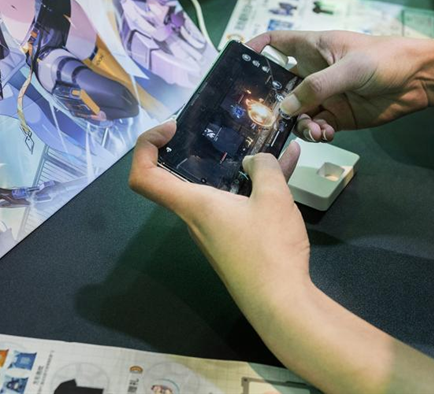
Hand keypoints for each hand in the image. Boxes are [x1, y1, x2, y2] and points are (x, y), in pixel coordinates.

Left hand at [129, 121, 308, 308]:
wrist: (282, 304)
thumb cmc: (269, 249)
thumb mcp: (273, 198)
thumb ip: (264, 168)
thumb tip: (256, 161)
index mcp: (194, 204)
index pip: (144, 176)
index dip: (146, 146)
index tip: (172, 128)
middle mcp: (196, 218)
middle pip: (182, 178)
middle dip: (200, 149)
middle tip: (221, 128)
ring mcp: (215, 232)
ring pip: (218, 189)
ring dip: (239, 166)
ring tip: (267, 142)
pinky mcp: (235, 242)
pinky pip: (239, 203)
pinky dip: (257, 186)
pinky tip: (289, 167)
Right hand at [246, 31, 433, 141]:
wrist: (420, 79)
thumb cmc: (385, 59)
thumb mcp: (349, 68)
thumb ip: (316, 87)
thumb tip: (286, 107)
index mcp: (312, 48)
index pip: (275, 42)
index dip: (255, 49)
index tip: (237, 63)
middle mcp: (313, 71)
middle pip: (280, 86)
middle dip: (273, 102)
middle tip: (269, 118)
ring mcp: (325, 95)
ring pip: (297, 112)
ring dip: (299, 123)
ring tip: (315, 129)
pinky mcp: (338, 116)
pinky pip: (317, 127)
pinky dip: (316, 133)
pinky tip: (326, 134)